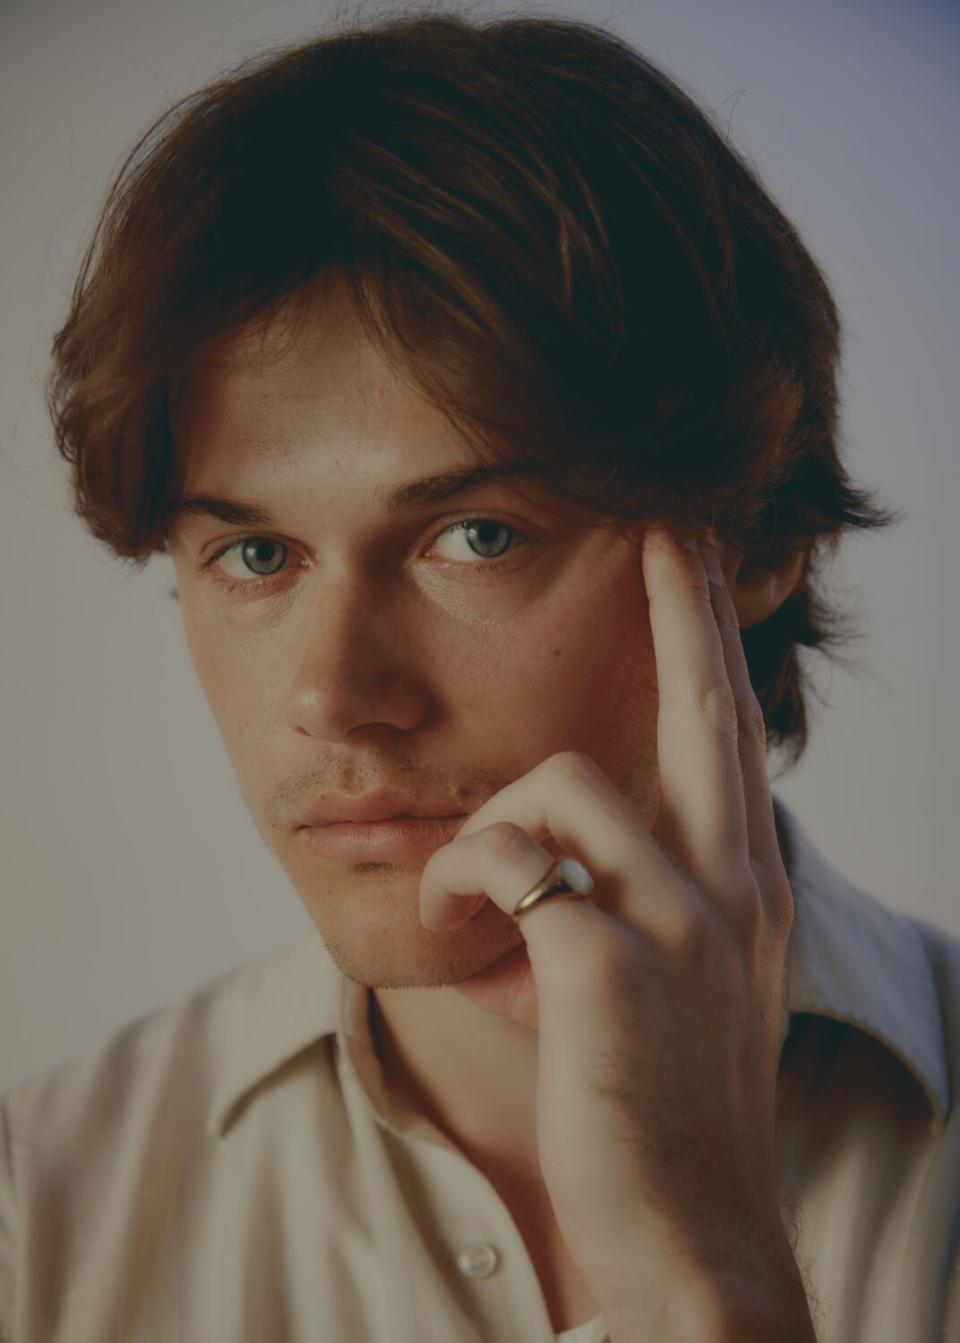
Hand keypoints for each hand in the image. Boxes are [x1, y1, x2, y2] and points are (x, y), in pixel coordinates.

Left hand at [417, 525, 801, 1332]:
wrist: (697, 1236)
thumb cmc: (665, 1101)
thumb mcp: (675, 981)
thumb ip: (631, 897)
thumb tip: (549, 844)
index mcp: (743, 884)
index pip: (728, 732)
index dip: (710, 639)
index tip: (692, 560)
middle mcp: (729, 883)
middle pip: (703, 708)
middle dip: (682, 607)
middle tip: (664, 529)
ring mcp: (679, 921)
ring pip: (559, 784)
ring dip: (485, 829)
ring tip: (458, 898)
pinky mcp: (612, 966)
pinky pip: (511, 861)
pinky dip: (458, 880)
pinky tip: (444, 923)